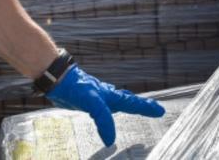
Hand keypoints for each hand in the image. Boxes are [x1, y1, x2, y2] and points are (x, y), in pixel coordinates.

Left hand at [46, 66, 164, 146]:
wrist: (57, 78)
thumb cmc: (75, 86)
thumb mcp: (92, 102)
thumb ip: (103, 119)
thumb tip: (111, 139)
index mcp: (110, 96)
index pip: (132, 103)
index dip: (146, 108)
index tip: (160, 111)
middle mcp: (106, 96)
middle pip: (128, 101)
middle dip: (141, 106)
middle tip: (154, 109)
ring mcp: (97, 98)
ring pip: (116, 103)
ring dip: (127, 106)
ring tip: (135, 110)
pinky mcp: (86, 101)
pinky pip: (102, 108)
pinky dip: (108, 113)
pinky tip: (104, 116)